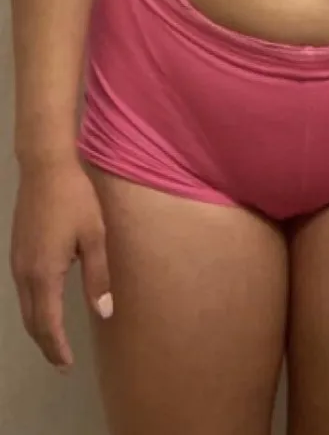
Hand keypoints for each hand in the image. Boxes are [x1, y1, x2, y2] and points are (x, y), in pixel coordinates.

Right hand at [9, 156, 112, 369]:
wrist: (45, 169)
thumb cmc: (76, 200)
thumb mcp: (95, 237)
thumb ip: (98, 277)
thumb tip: (104, 312)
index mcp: (44, 274)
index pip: (48, 323)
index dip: (57, 347)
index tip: (66, 365)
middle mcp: (24, 274)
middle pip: (32, 321)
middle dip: (46, 344)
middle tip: (62, 362)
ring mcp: (17, 263)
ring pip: (26, 307)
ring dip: (40, 327)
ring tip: (56, 341)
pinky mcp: (18, 252)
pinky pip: (24, 291)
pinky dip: (35, 308)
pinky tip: (48, 308)